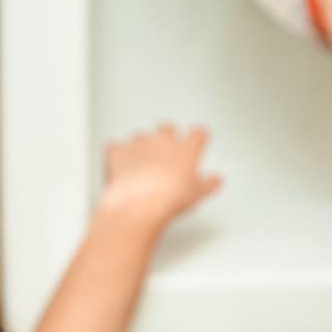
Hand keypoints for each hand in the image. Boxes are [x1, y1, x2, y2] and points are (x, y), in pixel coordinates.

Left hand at [99, 123, 220, 226]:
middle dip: (166, 136)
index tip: (196, 142)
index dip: (197, 138)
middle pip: (166, 127)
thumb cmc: (169, 198)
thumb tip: (216, 180)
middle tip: (166, 151)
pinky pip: (115, 145)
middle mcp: (163, 141)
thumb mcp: (198, 195)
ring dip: (141, 145)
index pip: (198, 133)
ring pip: (140, 135)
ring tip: (142, 163)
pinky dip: (117, 152)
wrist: (139, 204)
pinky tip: (120, 162)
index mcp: (186, 149)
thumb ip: (208, 184)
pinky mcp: (118, 151)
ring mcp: (139, 144)